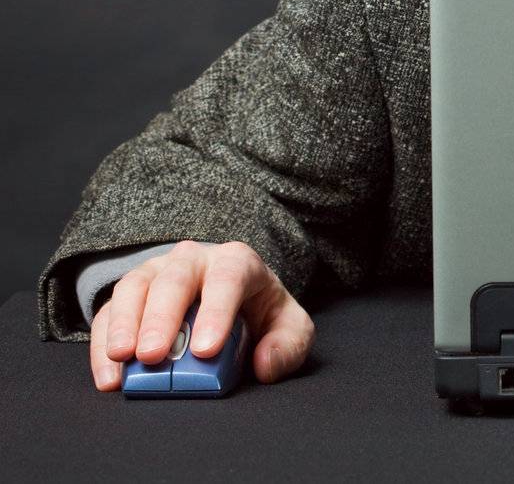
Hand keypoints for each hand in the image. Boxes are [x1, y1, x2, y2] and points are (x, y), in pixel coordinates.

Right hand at [88, 240, 314, 391]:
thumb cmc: (261, 312)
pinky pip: (108, 312)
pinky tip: (109, 374)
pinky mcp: (130, 294)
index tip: (206, 350)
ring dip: (124, 324)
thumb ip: (288, 345)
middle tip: (153, 355)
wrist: (233, 298)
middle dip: (161, 317)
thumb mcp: (289, 327)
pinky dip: (103, 342)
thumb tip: (264, 365)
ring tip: (123, 358)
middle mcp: (194, 259)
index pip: (228, 278)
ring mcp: (157, 272)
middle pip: (174, 279)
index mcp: (237, 262)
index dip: (216, 311)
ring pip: (135, 287)